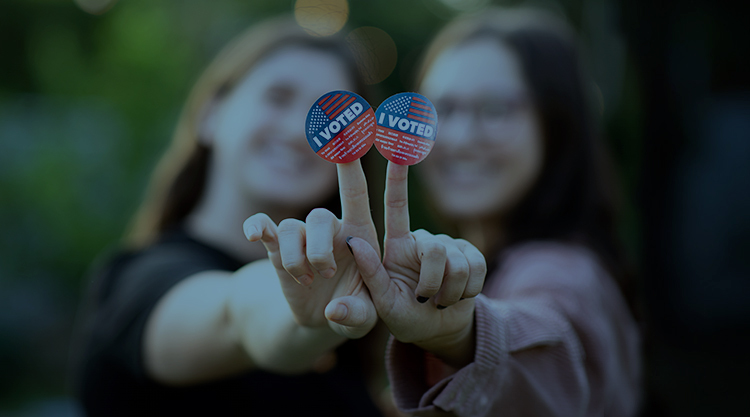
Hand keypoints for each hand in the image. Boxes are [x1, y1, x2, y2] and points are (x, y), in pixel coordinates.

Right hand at [243, 160, 378, 338]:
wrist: (324, 318)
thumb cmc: (356, 310)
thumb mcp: (365, 318)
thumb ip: (357, 315)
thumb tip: (335, 311)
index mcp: (359, 235)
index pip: (355, 193)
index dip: (350, 165)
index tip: (346, 135)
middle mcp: (329, 230)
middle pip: (319, 217)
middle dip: (318, 249)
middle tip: (326, 274)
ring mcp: (302, 239)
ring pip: (291, 230)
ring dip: (294, 258)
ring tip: (305, 282)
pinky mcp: (277, 251)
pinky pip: (264, 229)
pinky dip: (258, 227)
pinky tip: (255, 235)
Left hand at [348, 162, 485, 366]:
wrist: (439, 330)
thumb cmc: (405, 318)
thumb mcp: (382, 302)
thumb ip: (369, 275)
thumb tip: (353, 241)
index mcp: (396, 245)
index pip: (396, 205)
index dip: (398, 177)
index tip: (397, 146)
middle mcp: (422, 240)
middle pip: (435, 248)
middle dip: (433, 281)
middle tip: (426, 299)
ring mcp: (449, 246)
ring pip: (457, 261)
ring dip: (450, 291)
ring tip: (440, 300)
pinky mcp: (472, 254)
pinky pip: (477, 267)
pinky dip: (468, 290)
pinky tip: (459, 297)